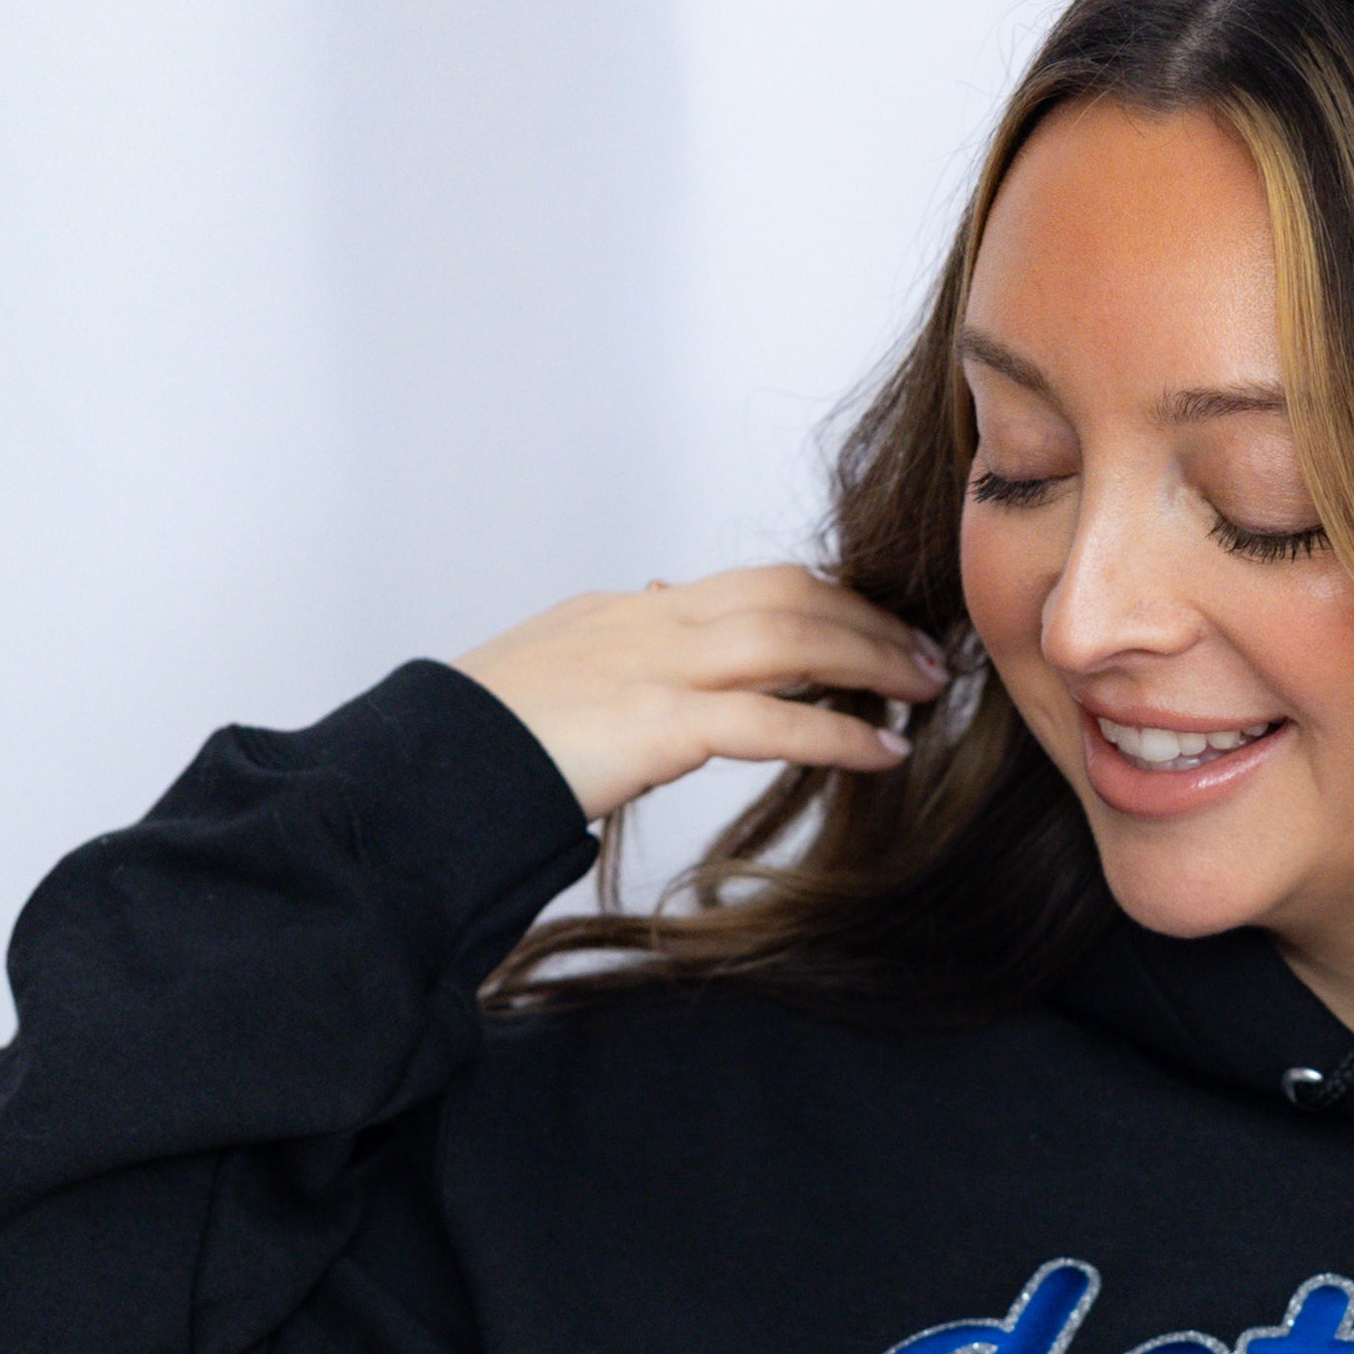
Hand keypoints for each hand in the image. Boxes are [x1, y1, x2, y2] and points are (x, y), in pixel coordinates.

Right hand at [451, 565, 953, 826]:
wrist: (426, 769)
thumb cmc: (484, 743)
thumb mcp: (558, 680)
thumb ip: (617, 656)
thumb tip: (654, 617)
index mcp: (628, 614)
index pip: (751, 585)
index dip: (826, 600)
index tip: (873, 625)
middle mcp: (649, 623)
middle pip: (788, 594)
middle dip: (868, 619)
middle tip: (928, 652)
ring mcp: (653, 668)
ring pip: (793, 639)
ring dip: (874, 660)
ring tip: (926, 691)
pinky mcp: (657, 726)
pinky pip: (772, 720)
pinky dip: (839, 733)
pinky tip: (885, 751)